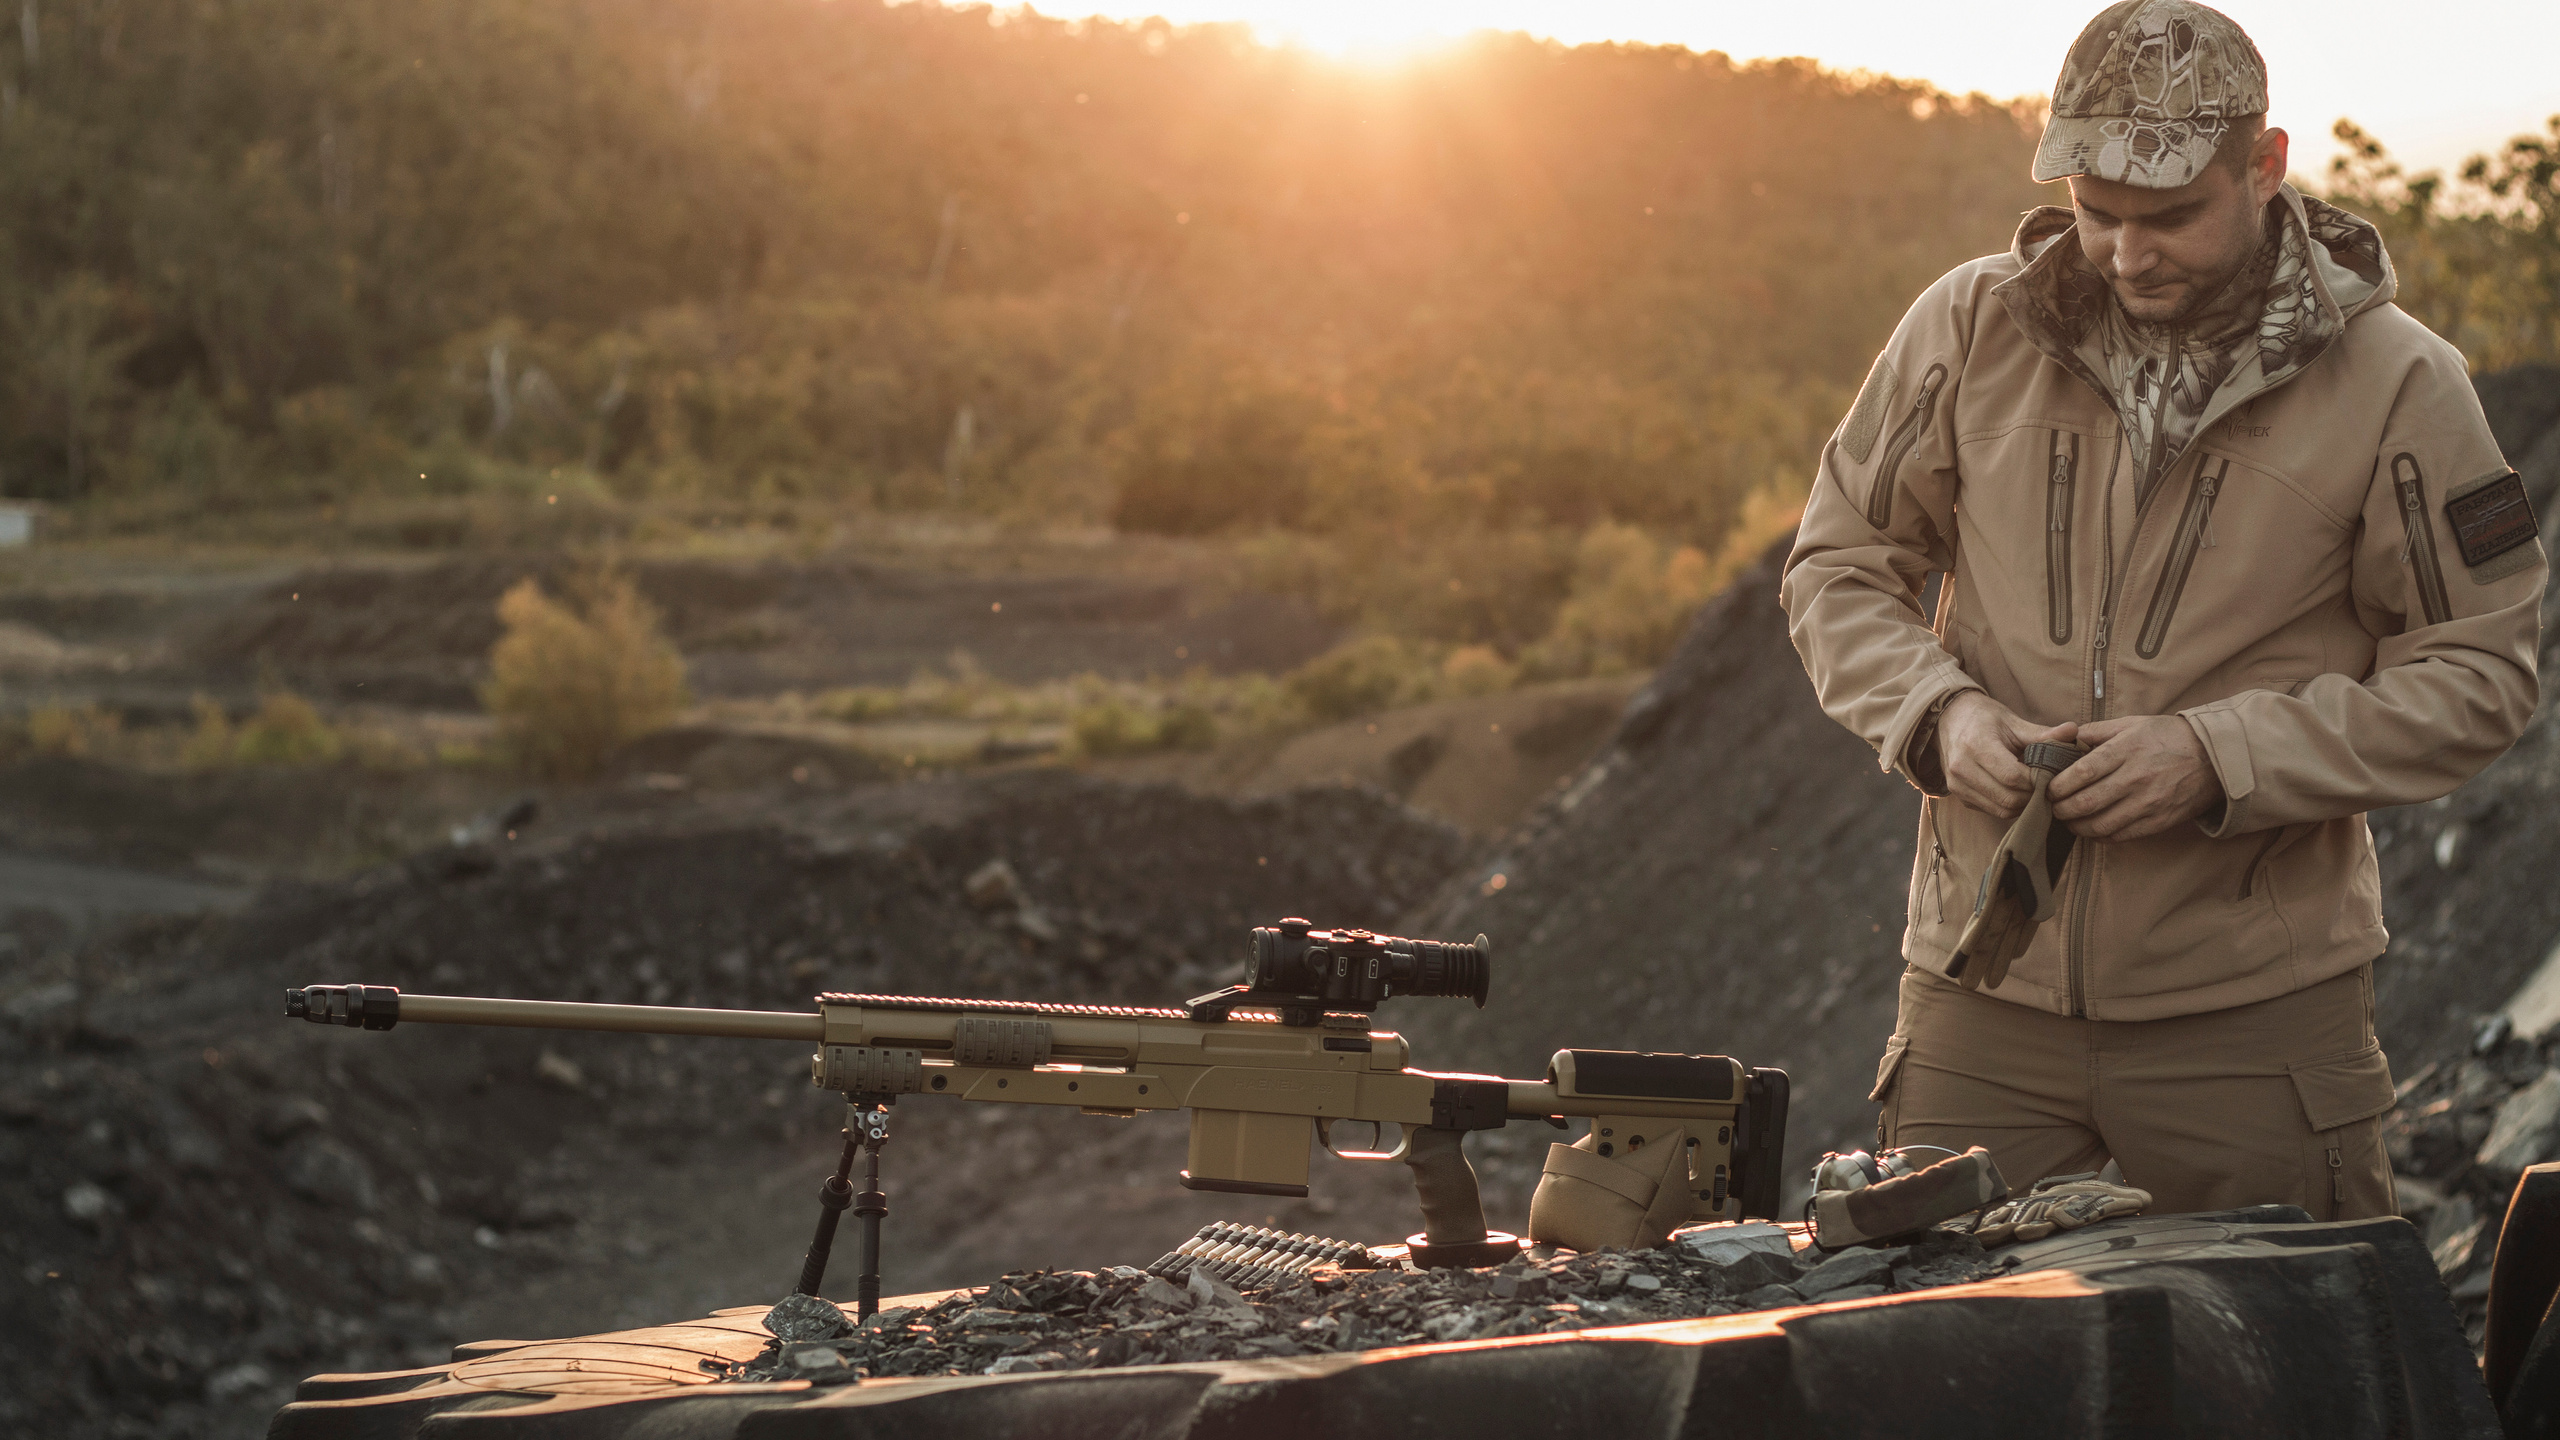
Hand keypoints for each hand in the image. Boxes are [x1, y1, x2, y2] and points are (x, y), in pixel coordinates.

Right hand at [1938, 691, 2078, 819]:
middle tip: (2048, 786)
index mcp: (1976, 745)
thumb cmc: (1984, 718)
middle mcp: (1961, 768)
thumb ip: (2042, 733)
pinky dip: (2009, 806)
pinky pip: (1991, 810)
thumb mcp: (2013, 722)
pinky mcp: (1958, 796)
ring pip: (2001, 809)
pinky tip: (2018, 792)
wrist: (1950, 719)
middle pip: (2008, 798)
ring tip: (2035, 789)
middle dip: (2033, 795)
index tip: (2053, 775)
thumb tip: (2074, 732)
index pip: (2013, 776)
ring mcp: (1957, 785)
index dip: (2037, 781)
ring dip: (2023, 804)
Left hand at [2047, 714, 2224, 840]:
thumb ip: (2095, 732)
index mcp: (2126, 750)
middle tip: (2052, 808)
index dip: (2057, 786)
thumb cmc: (2168, 737)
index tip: (2047, 789)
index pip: (2081, 773)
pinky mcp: (2159, 822)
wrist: (2214, 758)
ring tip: (2068, 820)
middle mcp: (2136, 778)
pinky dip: (2100, 836)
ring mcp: (2148, 803)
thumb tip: (2062, 739)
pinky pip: (2121, 835)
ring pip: (2100, 825)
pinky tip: (2092, 829)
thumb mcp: (2132, 724)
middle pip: (2086, 803)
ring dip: (2077, 826)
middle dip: (2061, 809)